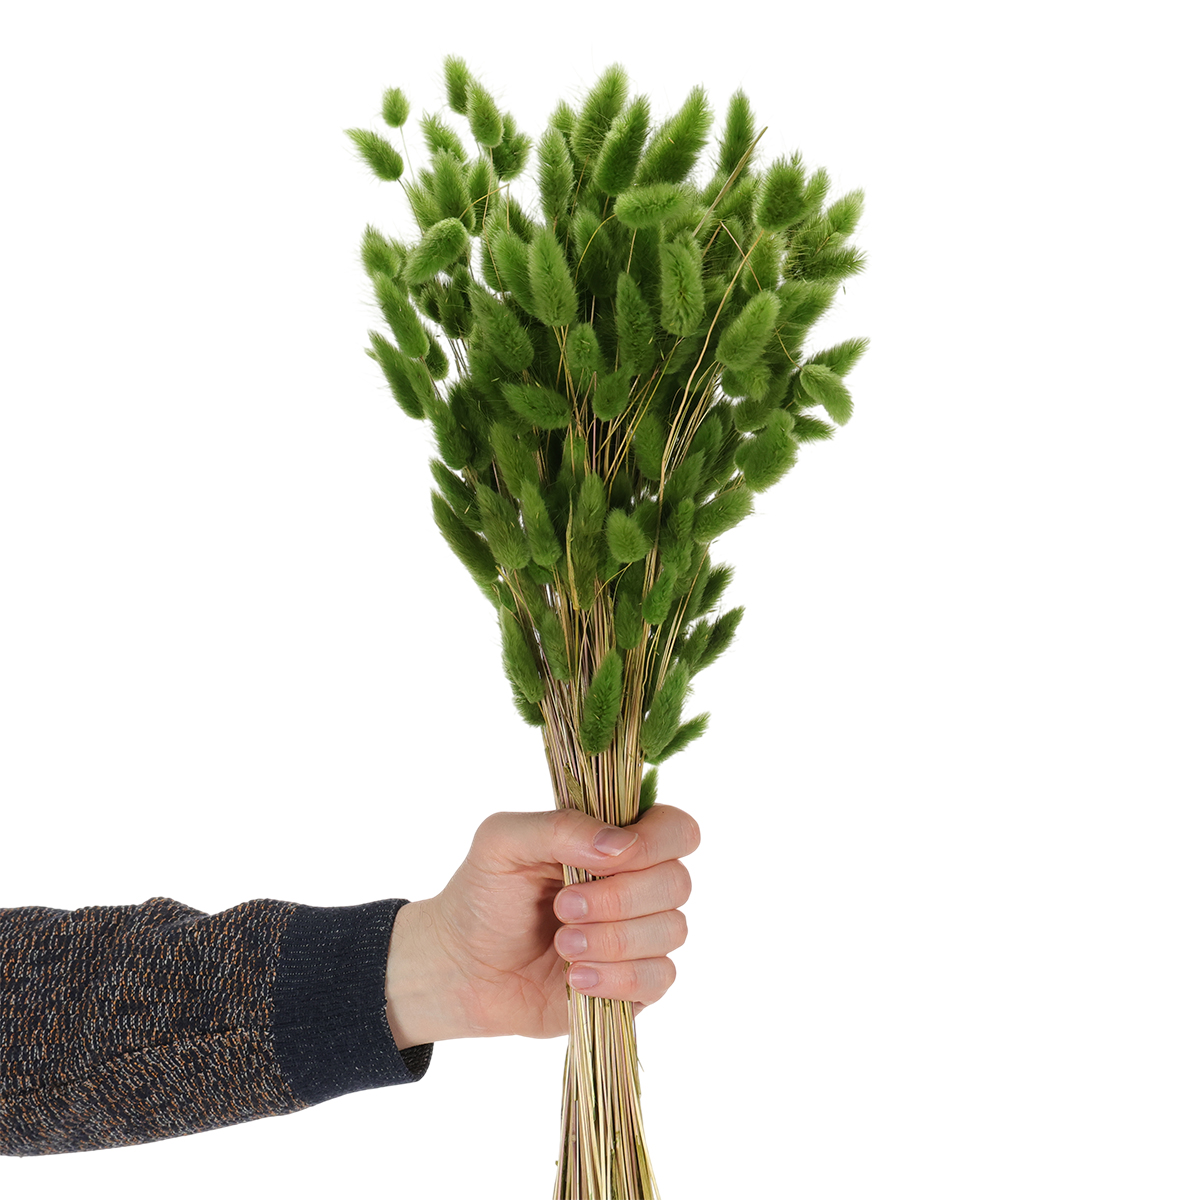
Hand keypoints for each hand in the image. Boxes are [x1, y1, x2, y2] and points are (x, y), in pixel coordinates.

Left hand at [384, 804, 700, 1046]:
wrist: (460, 968)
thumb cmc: (483, 895)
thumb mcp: (503, 842)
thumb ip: (561, 828)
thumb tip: (621, 845)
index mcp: (614, 839)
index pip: (676, 828)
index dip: (654, 843)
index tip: (607, 861)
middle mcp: (637, 883)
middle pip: (677, 882)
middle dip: (619, 898)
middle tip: (563, 907)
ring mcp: (640, 935)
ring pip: (671, 931)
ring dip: (614, 940)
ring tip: (562, 945)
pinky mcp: (635, 984)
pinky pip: (659, 979)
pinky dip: (617, 978)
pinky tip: (574, 979)